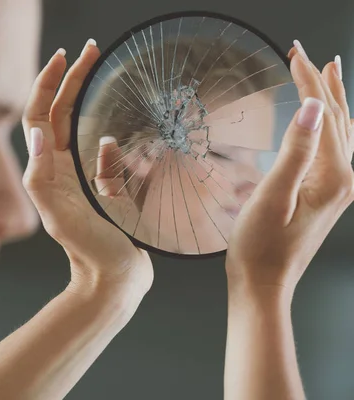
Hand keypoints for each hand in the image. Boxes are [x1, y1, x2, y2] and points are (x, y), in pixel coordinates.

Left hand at [21, 41, 152, 298]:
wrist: (113, 278)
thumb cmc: (88, 249)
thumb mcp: (60, 215)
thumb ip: (43, 177)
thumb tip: (36, 131)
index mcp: (48, 169)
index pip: (41, 115)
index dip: (48, 84)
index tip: (64, 55)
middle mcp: (62, 167)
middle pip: (63, 112)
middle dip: (72, 79)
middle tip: (90, 50)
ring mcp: (84, 174)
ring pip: (85, 126)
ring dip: (90, 99)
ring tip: (102, 72)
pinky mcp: (107, 183)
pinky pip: (110, 149)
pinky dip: (114, 132)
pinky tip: (121, 128)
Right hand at [226, 45, 353, 295]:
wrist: (262, 283)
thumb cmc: (260, 247)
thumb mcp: (273, 196)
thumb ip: (296, 151)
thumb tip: (314, 108)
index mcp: (333, 178)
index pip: (325, 116)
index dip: (310, 82)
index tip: (295, 54)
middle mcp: (343, 181)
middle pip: (339, 120)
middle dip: (324, 84)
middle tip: (312, 55)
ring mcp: (336, 190)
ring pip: (341, 133)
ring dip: (333, 101)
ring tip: (329, 75)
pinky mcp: (325, 196)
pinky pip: (336, 150)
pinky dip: (332, 125)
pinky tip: (330, 123)